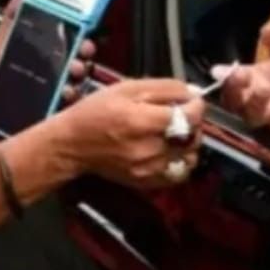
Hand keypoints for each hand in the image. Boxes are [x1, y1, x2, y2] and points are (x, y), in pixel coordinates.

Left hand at [0, 0, 93, 105]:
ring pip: (79, 83)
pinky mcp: (55, 118)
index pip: (69, 45)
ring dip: (80, 76)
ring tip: (72, 74)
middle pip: (79, 62)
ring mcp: (55, 98)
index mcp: (41, 58)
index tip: (84, 34)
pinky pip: (74, 108)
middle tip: (82, 52)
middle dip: (83, 56)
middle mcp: (52, 78)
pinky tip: (66, 94)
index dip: (79, 38)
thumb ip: (9, 21)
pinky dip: (73, 99)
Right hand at [50, 79, 204, 189]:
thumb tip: (191, 92)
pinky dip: (180, 160)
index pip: (189, 116)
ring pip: (190, 156)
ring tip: (175, 132)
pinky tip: (168, 149)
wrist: (72, 145)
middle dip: (193, 122)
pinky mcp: (147, 182)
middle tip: (180, 113)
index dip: (197, 105)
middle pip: (193, 136)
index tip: (193, 100)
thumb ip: (162, 88)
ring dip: (188, 142)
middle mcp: (148, 148)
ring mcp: (149, 168)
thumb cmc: (95, 112)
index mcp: (142, 121)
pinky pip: (179, 173)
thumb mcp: (125, 88)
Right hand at [213, 23, 269, 135]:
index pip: (229, 82)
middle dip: (234, 90)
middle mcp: (255, 100)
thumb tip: (267, 28)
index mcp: (250, 80)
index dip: (225, 77)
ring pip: (253, 117)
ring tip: (265, 87)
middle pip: (234, 102)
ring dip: (255, 103)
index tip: (225, 69)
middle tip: (242, 76)